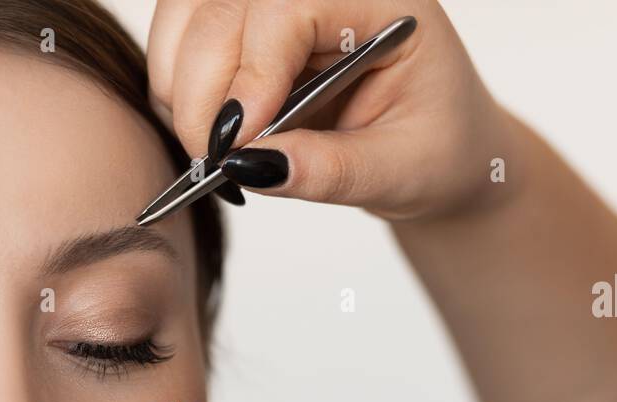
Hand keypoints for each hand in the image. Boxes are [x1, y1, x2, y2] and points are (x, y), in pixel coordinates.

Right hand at [145, 0, 515, 221]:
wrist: (437, 149)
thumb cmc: (436, 149)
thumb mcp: (399, 171)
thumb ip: (329, 171)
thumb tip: (251, 167)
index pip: (288, 7)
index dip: (252, 72)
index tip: (237, 143)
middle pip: (222, 8)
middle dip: (203, 92)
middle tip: (215, 165)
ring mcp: (276, 3)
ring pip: (187, 15)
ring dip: (181, 87)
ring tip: (214, 152)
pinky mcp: (245, 28)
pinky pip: (182, 40)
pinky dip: (179, 91)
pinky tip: (214, 136)